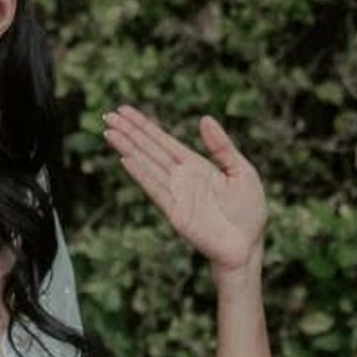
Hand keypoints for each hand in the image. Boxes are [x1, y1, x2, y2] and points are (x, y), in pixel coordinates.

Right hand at [102, 105, 267, 276]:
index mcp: (195, 165)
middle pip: (149, 149)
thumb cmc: (248, 212)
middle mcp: (181, 178)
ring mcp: (176, 195)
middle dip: (129, 132)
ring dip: (128, 148)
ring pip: (147, 165)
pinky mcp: (176, 212)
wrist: (248, 246)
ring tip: (109, 133)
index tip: (124, 110)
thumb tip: (204, 118)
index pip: (163, 141)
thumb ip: (222, 146)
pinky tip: (125, 159)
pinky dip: (140, 174)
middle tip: (107, 115)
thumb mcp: (242, 171)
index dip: (144, 126)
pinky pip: (156, 188)